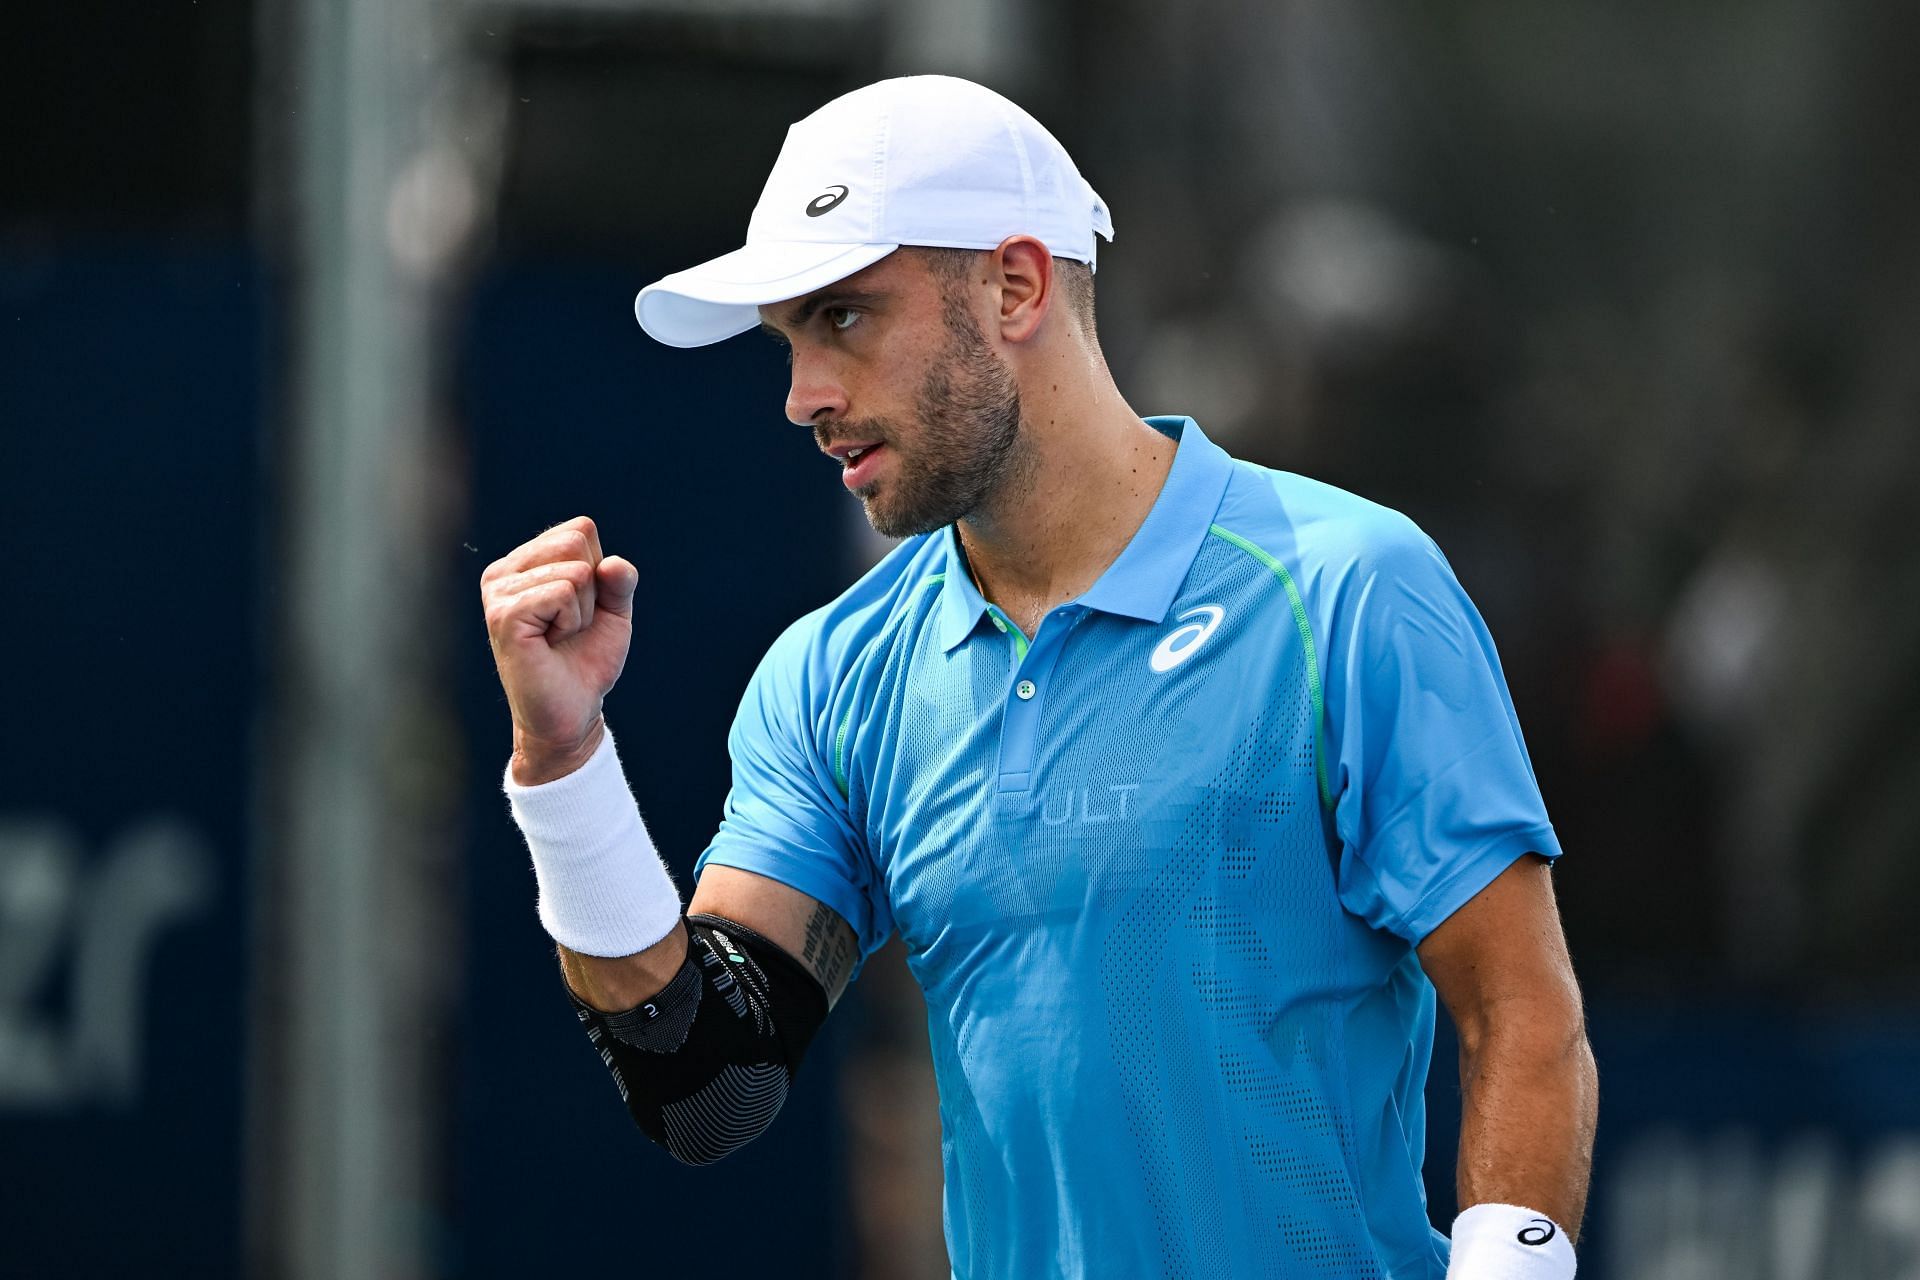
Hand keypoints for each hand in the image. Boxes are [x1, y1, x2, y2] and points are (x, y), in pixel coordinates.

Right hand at [481, 516, 639, 783]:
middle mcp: (503, 571)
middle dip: (592, 589)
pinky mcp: (504, 614)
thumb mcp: (612, 612)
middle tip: (571, 625)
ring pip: (576, 571)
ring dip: (583, 611)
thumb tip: (612, 563)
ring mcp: (498, 592)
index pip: (580, 530)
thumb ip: (619, 580)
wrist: (572, 711)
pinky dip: (572, 621)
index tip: (581, 608)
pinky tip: (551, 643)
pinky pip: (564, 592)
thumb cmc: (585, 660)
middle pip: (577, 543)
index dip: (598, 571)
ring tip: (560, 637)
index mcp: (524, 563)